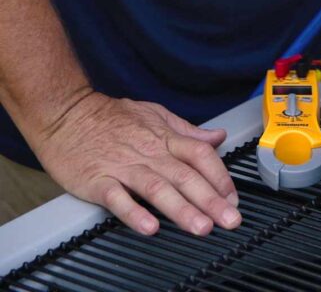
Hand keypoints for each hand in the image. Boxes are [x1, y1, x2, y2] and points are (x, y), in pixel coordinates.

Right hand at [35, 90, 240, 235]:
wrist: (66, 114)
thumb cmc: (109, 117)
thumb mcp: (154, 114)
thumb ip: (187, 130)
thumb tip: (217, 137)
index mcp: (163, 137)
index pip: (200, 155)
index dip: (220, 177)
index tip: (233, 198)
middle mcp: (148, 153)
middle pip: (186, 175)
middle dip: (211, 200)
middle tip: (230, 220)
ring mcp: (123, 167)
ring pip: (158, 189)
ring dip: (182, 210)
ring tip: (201, 227)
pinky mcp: (98, 181)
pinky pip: (118, 199)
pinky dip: (135, 213)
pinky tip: (150, 227)